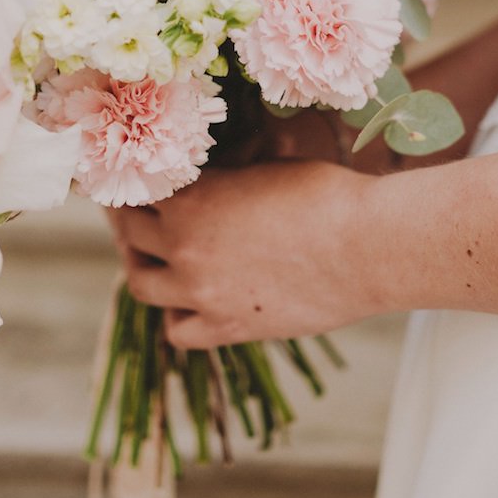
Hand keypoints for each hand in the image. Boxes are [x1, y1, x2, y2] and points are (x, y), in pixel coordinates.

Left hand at [111, 160, 383, 348]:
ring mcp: (202, 293)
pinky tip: (190, 301)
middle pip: (130, 234)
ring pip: (141, 283)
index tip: (140, 182)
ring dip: (144, 267)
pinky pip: (177, 332)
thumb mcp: (265, 166)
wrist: (367, 247)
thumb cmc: (326, 195)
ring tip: (157, 258)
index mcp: (191, 199)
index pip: (138, 190)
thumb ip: (224, 177)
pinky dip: (177, 316)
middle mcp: (184, 246)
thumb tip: (211, 175)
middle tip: (142, 215)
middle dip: (133, 221)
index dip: (137, 184)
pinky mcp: (228, 328)